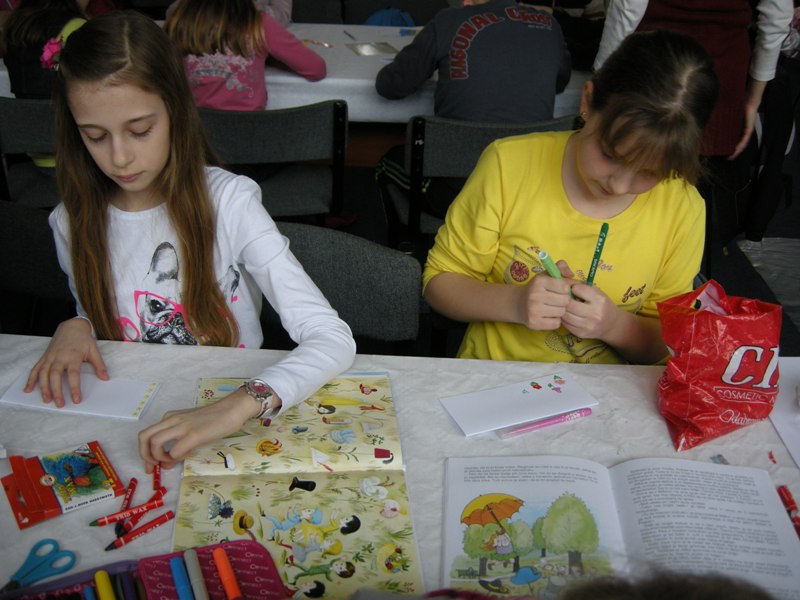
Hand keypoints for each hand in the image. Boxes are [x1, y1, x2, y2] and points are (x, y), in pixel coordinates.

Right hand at [24, 317, 107, 406]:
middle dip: (56, 391)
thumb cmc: (83, 339)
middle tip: (60, 404)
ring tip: (46, 400)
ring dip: (43, 387)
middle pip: (55, 376)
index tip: (76, 399)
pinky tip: (28, 389)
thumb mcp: (93, 350)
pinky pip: (35, 369)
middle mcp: (59, 357)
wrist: (71, 326)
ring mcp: (50, 357)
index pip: (73, 374)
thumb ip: (99, 365)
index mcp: (73, 356)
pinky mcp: (44, 357)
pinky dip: (31, 379)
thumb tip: (106, 378)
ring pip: (43, 373)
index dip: (74, 387)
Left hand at [138, 388, 277, 470]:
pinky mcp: (194, 434)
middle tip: (154, 466)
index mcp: (170, 418)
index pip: (147, 434)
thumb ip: (178, 443)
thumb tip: (167, 462)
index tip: (152, 465)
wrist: (232, 409)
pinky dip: (176, 458)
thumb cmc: (214, 419)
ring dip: (158, 457)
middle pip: (144, 437)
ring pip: (154, 442)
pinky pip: (175, 450)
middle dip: (144, 456)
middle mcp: (172, 420)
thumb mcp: (191, 428)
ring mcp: (182, 426)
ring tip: (170, 461)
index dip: (144, 452)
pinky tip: (187, 455)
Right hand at [518, 261, 572, 329]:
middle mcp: (535, 295)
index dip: (565, 289)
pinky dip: (555, 321)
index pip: (565, 287)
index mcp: (539, 281)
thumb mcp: (546, 274)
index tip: (560, 290)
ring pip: (561, 313)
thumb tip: (571, 274)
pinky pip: (556, 323)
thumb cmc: (537, 288)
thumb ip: (561, 267)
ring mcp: (533, 310)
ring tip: (553, 308)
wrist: (517, 303)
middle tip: (557, 300)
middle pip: (565, 301)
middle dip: (564, 301)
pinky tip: (549, 316)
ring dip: (560, 311)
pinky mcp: (534, 323)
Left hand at [561, 281, 619, 339]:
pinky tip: (567, 314)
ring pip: (565, 315)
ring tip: (565, 306)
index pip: (577, 289)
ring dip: (562, 309)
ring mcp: (588, 325)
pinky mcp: (581, 333)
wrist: (612, 324)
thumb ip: (580, 285)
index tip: (574, 290)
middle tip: (564, 298)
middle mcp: (595, 313)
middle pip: (569, 304)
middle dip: (564, 300)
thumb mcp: (596, 291)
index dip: (573, 288)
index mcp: (599, 299)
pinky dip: (563, 318)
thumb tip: (561, 281)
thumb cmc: (601, 304)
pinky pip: (565, 324)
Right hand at [729, 79, 766, 159]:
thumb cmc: (738, 105)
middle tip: (725, 157)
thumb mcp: (728, 115)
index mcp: (737, 128)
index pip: (732, 139)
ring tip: (730, 157)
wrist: (748, 100)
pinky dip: (740, 146)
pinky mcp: (748, 130)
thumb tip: (709, 120)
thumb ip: (722, 118)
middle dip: (732, 151)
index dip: (727, 145)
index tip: (721, 151)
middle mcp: (742, 131)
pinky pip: (744, 141)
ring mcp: (746, 131)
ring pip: (741, 144)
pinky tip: (736, 151)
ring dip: (736, 152)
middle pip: (737, 143)